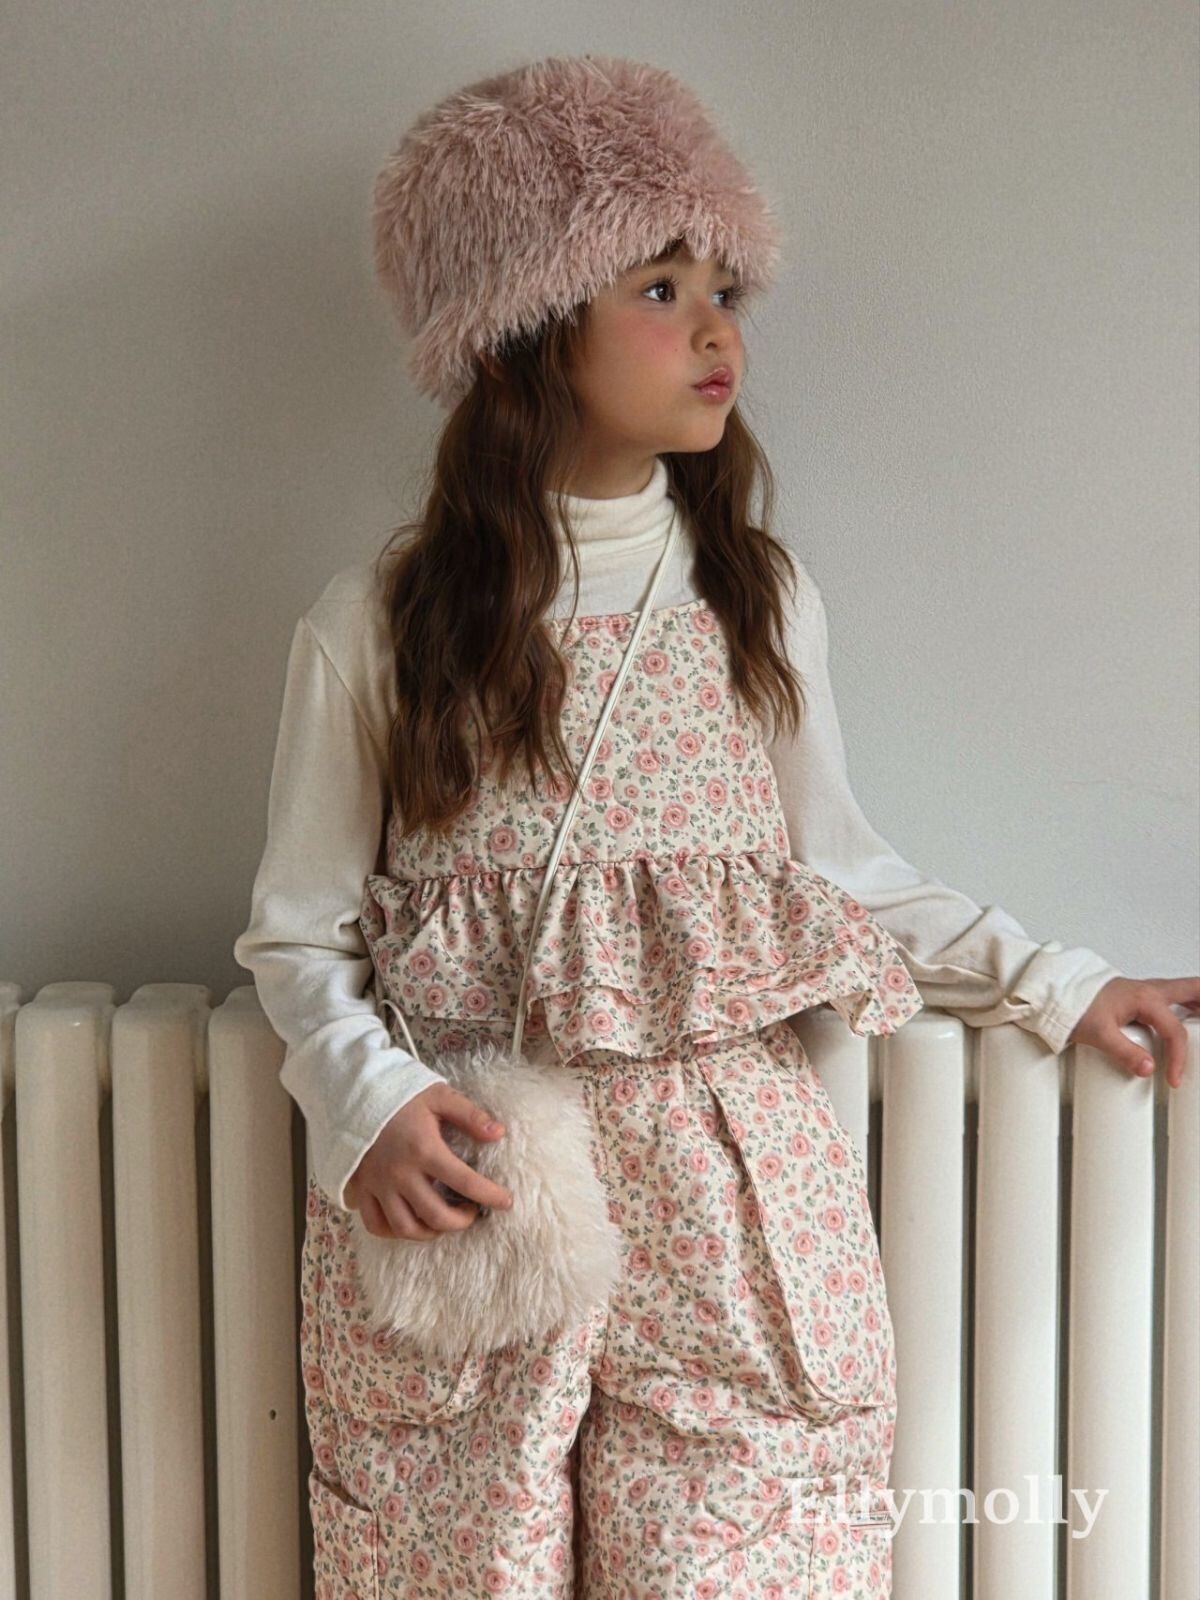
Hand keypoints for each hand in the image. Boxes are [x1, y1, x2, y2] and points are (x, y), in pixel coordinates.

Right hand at [342, 1083, 515, 1238]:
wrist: (353, 1095)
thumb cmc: (401, 1096)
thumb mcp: (439, 1097)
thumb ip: (470, 1115)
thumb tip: (499, 1133)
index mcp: (423, 1149)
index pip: (464, 1181)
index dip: (490, 1195)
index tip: (506, 1201)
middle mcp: (400, 1173)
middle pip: (435, 1215)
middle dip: (461, 1221)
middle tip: (472, 1212)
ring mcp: (378, 1185)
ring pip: (405, 1227)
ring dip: (430, 1232)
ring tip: (444, 1220)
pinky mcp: (362, 1189)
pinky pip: (376, 1225)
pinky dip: (396, 1232)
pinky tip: (412, 1223)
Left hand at [1068, 977, 1199, 1089]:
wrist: (1054, 993)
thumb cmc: (1073, 1007)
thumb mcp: (1097, 1033)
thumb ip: (1123, 1052)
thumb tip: (1149, 1069)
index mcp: (1144, 998)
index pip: (1174, 1031)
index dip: (1178, 1058)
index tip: (1173, 1080)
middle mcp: (1150, 990)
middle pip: (1195, 990)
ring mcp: (1147, 991)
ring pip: (1186, 991)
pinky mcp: (1140, 996)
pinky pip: (1173, 998)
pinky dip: (1188, 1005)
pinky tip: (1190, 1018)